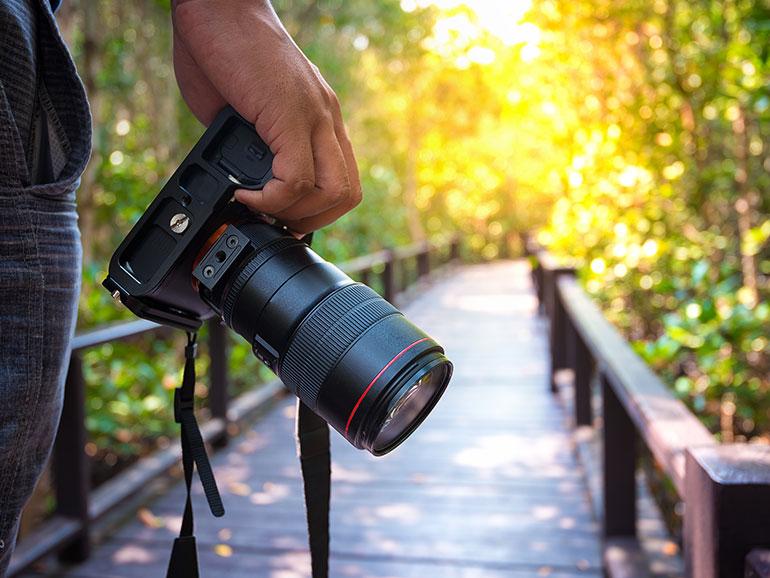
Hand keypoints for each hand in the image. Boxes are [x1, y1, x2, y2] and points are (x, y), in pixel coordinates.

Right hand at [171, 0, 361, 232]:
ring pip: (333, 192)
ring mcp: (314, 116)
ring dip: (294, 214)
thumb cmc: (222, 49)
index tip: (282, 217)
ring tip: (259, 207)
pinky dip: (271, 199)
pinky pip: (297, 179)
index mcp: (320, 118)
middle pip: (348, 194)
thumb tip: (246, 181)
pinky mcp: (292, 114)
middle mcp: (326, 118)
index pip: (342, 180)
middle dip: (312, 221)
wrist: (217, 4)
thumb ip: (254, 147)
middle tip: (275, 221)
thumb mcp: (244, 111)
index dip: (315, 211)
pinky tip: (244, 193)